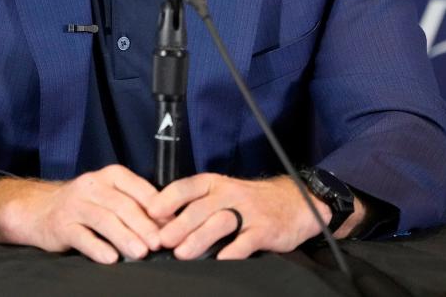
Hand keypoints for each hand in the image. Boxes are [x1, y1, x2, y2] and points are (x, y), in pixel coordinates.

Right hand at [0, 164, 160, 263]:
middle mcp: (92, 186)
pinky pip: (82, 237)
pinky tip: (111, 259)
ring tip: (140, 252)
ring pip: (104, 219)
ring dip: (124, 236)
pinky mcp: (62, 225)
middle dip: (143, 225)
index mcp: (110, 176)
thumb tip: (167, 224)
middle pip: (122, 205)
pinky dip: (97, 248)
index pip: (137, 188)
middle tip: (159, 242)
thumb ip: (135, 205)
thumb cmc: (86, 205)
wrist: (40, 209)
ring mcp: (75, 205)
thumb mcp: (110, 196)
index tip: (172, 225)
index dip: (157, 207)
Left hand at [146, 173, 343, 259]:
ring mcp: (248, 211)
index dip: (168, 199)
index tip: (151, 213)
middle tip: (162, 241)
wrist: (295, 202)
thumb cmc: (250, 201)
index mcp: (215, 184)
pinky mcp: (264, 229)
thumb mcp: (223, 195)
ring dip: (199, 238)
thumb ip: (197, 206)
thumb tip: (163, 225)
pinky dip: (232, 252)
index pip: (187, 187)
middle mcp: (230, 194)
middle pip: (200, 207)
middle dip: (179, 224)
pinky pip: (245, 241)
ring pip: (219, 222)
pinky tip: (220, 261)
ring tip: (182, 254)